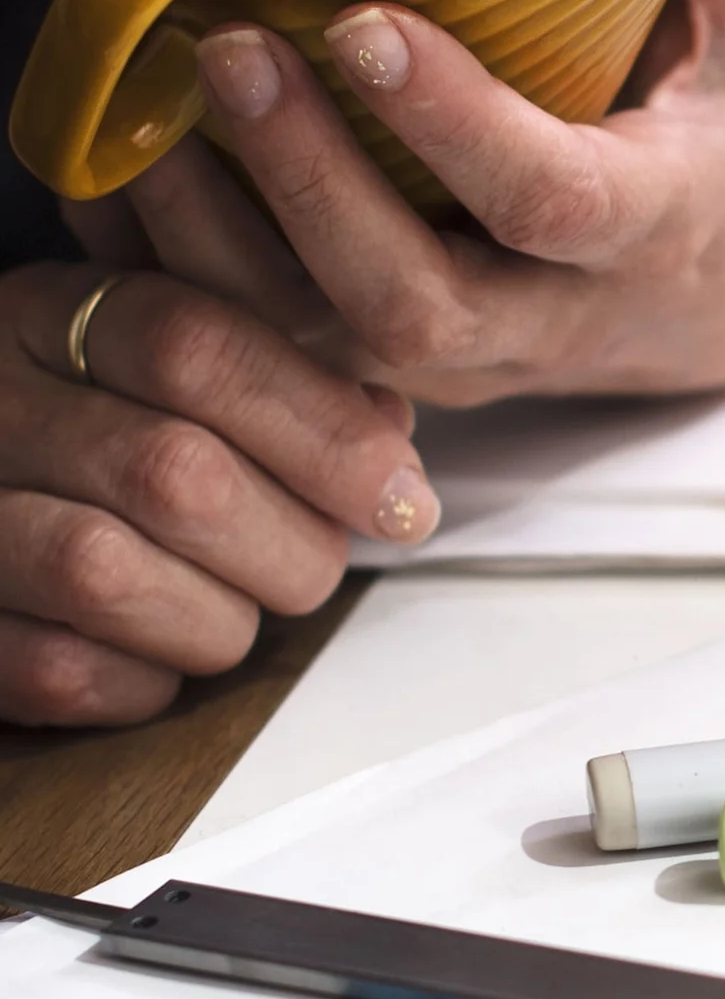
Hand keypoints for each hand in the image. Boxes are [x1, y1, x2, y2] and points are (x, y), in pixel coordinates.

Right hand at [0, 265, 439, 725]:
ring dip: (217, 617)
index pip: (197, 347)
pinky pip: (62, 672)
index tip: (401, 494)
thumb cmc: (73, 437)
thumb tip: (386, 439)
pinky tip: (158, 655)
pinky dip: (142, 681)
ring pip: (110, 576)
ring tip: (233, 609)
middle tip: (313, 563)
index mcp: (48, 317)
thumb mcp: (154, 368)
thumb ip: (272, 382)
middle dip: (290, 543)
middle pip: (174, 474)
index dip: (323, 430)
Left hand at [100, 0, 724, 407]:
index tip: (362, 23)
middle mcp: (560, 316)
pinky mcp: (406, 369)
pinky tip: (136, 171)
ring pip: (326, 342)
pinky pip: (281, 350)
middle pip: (411, 297)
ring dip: (218, 237)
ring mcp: (474, 360)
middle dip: (304, 183)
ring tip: (159, 97)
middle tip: (229, 49)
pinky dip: (194, 269)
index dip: (455, 124)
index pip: (553, 199)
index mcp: (666, 224)